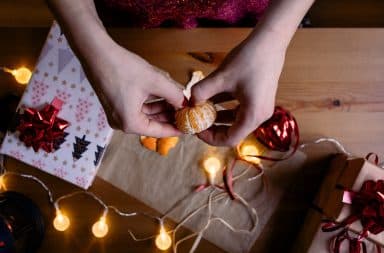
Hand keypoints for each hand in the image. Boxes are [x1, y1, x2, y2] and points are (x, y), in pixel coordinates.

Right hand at [84, 42, 184, 136]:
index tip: (189, 127)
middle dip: (170, 116)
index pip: (159, 131)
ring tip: (179, 100)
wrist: (97, 52)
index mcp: (130, 123)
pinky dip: (152, 102)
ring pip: (147, 114)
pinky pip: (138, 107)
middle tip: (186, 111)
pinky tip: (165, 93)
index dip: (177, 128)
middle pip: (153, 123)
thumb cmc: (122, 67)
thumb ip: (174, 94)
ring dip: (162, 107)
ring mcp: (118, 113)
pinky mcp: (116, 103)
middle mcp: (122, 122)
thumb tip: (186, 103)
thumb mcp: (155, 81)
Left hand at [191, 30, 285, 145]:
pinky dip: (225, 107)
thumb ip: (202, 92)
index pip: (230, 139)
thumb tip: (188, 102)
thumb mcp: (221, 77)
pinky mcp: (258, 98)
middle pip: (233, 132)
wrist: (270, 41)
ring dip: (218, 117)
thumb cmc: (249, 59)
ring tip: (201, 111)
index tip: (195, 129)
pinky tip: (211, 100)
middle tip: (196, 121)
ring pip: (235, 120)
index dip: (210, 138)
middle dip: (212, 128)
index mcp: (253, 115)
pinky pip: (239, 109)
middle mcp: (259, 116)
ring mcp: (260, 107)